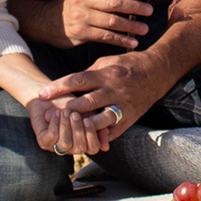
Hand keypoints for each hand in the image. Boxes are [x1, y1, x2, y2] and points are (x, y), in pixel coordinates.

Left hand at [25, 95, 110, 156]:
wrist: (50, 94)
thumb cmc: (71, 102)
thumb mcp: (88, 111)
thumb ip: (99, 125)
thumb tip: (106, 145)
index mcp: (84, 141)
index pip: (93, 148)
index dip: (92, 136)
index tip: (88, 120)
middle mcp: (71, 147)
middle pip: (80, 148)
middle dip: (78, 130)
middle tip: (75, 114)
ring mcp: (57, 146)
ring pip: (65, 144)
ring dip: (66, 126)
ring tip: (65, 111)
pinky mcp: (43, 141)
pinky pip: (51, 137)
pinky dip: (55, 124)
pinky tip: (56, 113)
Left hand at [35, 56, 156, 145]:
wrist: (157, 73)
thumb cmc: (128, 65)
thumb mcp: (107, 62)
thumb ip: (89, 73)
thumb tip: (69, 84)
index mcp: (107, 75)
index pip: (79, 80)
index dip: (59, 87)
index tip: (42, 93)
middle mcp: (115, 91)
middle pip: (86, 102)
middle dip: (66, 110)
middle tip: (48, 116)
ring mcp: (123, 107)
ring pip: (99, 120)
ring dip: (81, 126)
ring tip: (65, 130)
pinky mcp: (129, 119)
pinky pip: (111, 131)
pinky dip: (97, 136)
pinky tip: (83, 138)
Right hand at [50, 0, 154, 49]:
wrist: (47, 21)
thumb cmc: (73, 4)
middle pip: (114, 2)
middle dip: (135, 7)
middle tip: (149, 11)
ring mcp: (81, 16)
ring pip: (112, 21)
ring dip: (131, 26)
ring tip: (144, 29)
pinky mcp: (80, 33)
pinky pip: (105, 36)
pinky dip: (121, 40)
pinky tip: (132, 42)